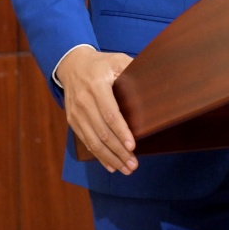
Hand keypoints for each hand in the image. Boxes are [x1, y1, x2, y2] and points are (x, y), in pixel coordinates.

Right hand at [56, 47, 137, 174]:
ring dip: (110, 158)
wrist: (72, 65)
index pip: (109, 113)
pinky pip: (86, 142)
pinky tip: (111, 165)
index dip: (121, 131)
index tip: (132, 145)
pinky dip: (98, 156)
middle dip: (118, 150)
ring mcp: (76, 114)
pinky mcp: (73, 121)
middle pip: (101, 132)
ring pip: (93, 141)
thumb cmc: (102, 63)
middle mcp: (84, 102)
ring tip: (126, 169)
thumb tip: (156, 82)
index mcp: (96, 86)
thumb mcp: (118, 60)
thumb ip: (134, 70)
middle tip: (133, 164)